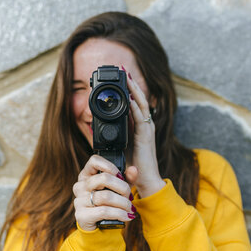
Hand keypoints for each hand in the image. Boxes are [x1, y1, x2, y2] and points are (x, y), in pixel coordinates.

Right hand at [73, 155, 135, 230]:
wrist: (100, 228)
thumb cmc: (108, 204)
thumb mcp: (118, 189)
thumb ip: (127, 178)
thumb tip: (134, 170)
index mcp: (86, 175)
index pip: (94, 161)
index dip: (110, 166)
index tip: (121, 176)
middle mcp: (80, 186)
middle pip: (104, 178)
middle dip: (123, 188)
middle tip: (130, 197)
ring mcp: (79, 201)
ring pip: (106, 196)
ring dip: (123, 203)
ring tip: (130, 208)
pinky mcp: (82, 215)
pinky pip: (104, 211)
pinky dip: (119, 213)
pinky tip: (126, 216)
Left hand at [124, 67, 165, 197]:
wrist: (145, 180)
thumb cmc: (134, 165)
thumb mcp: (123, 145)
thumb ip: (118, 134)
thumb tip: (104, 126)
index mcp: (140, 126)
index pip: (135, 103)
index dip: (130, 89)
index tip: (123, 77)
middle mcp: (145, 125)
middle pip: (139, 99)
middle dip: (132, 84)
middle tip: (124, 70)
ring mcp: (147, 130)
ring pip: (141, 105)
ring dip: (134, 91)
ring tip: (128, 78)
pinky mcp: (145, 137)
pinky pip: (141, 119)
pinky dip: (135, 108)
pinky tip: (130, 99)